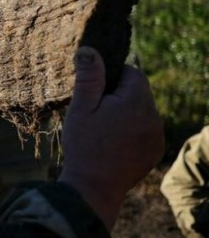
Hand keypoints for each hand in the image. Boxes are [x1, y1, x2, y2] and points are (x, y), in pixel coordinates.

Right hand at [58, 46, 163, 230]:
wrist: (93, 188)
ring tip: (102, 127)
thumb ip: (89, 77)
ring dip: (125, 111)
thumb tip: (90, 49)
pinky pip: (145, 128)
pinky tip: (112, 141)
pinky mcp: (154, 150)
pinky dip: (132, 128)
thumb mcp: (80, 107)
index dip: (111, 77)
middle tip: (95, 110)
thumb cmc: (83, 145)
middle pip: (138, 91)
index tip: (94, 91)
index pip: (132, 72)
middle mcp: (154, 117)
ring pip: (142, 110)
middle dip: (118, 94)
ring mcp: (157, 135)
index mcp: (136, 102)